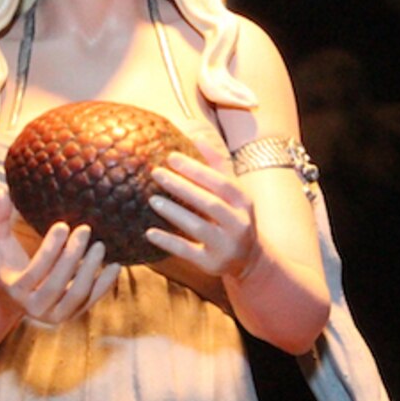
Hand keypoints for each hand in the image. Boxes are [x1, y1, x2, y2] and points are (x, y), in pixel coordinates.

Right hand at [0, 190, 120, 324]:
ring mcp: (54, 315)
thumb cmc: (7, 262)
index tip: (63, 225)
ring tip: (100, 245)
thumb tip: (1, 191)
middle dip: (72, 256)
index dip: (50, 249)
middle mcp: (33, 308)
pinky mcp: (71, 315)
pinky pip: (90, 301)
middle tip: (85, 229)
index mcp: (14, 289)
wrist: (15, 297)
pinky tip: (115, 266)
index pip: (34, 272)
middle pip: (56, 284)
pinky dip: (104, 285)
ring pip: (76, 295)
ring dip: (90, 270)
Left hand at [145, 145, 259, 279]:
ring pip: (198, 227)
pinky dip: (169, 242)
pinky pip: (188, 252)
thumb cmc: (234, 216)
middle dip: (181, 187)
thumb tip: (198, 136)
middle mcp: (239, 224)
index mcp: (244, 202)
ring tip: (152, 199)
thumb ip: (217, 165)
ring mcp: (226, 246)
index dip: (196, 169)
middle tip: (156, 172)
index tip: (171, 157)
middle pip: (209, 203)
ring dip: (174, 212)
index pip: (220, 182)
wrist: (249, 258)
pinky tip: (150, 232)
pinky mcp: (212, 264)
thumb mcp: (233, 192)